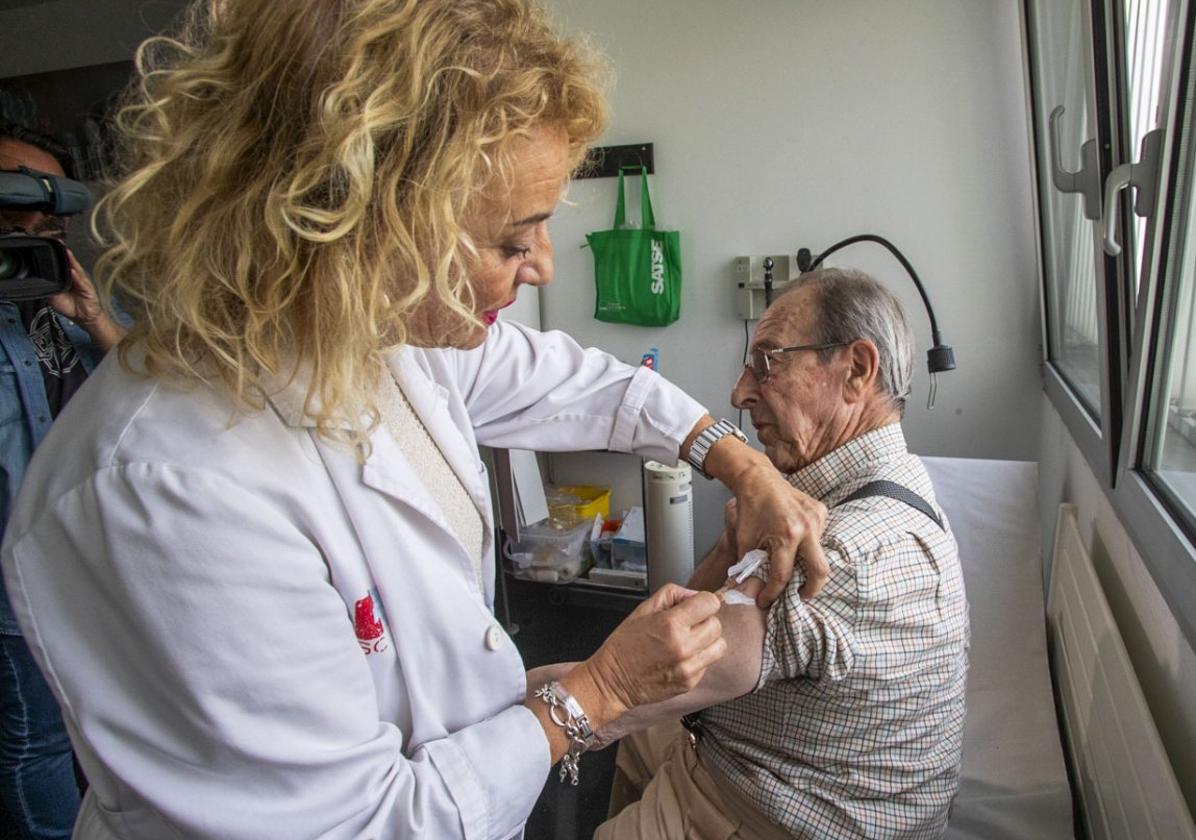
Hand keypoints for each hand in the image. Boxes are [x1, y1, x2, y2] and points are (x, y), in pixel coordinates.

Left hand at [48, 250, 103, 325]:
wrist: (84, 317)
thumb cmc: (71, 306)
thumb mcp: (54, 298)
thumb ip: (48, 289)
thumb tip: (37, 284)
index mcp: (66, 278)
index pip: (61, 265)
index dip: (57, 256)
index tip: (51, 247)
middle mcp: (74, 278)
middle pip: (69, 264)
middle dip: (65, 254)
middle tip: (59, 243)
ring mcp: (81, 282)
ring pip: (76, 270)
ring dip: (71, 261)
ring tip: (66, 252)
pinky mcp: (87, 289)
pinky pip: (81, 282)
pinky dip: (76, 277)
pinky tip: (72, 271)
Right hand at [580, 583, 724, 720]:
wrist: (613, 681)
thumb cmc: (624, 645)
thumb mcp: (643, 609)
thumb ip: (672, 594)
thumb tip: (694, 595)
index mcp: (671, 624)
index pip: (710, 603)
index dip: (703, 601)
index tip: (696, 606)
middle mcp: (683, 646)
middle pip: (717, 624)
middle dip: (705, 621)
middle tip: (688, 625)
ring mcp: (688, 667)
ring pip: (719, 645)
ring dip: (708, 641)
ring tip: (689, 641)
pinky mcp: (690, 682)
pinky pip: (708, 663)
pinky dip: (699, 658)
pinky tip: (681, 657)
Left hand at [728, 462, 828, 606]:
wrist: (758, 479)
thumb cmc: (750, 507)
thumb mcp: (744, 538)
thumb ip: (747, 564)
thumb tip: (747, 586)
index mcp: (786, 535)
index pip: (782, 575)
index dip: (772, 593)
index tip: (764, 600)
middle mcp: (806, 527)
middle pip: (819, 571)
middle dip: (811, 590)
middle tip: (800, 596)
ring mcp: (817, 518)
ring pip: (820, 553)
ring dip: (809, 565)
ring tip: (795, 568)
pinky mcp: (821, 511)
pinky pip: (820, 536)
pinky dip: (810, 545)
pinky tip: (798, 544)